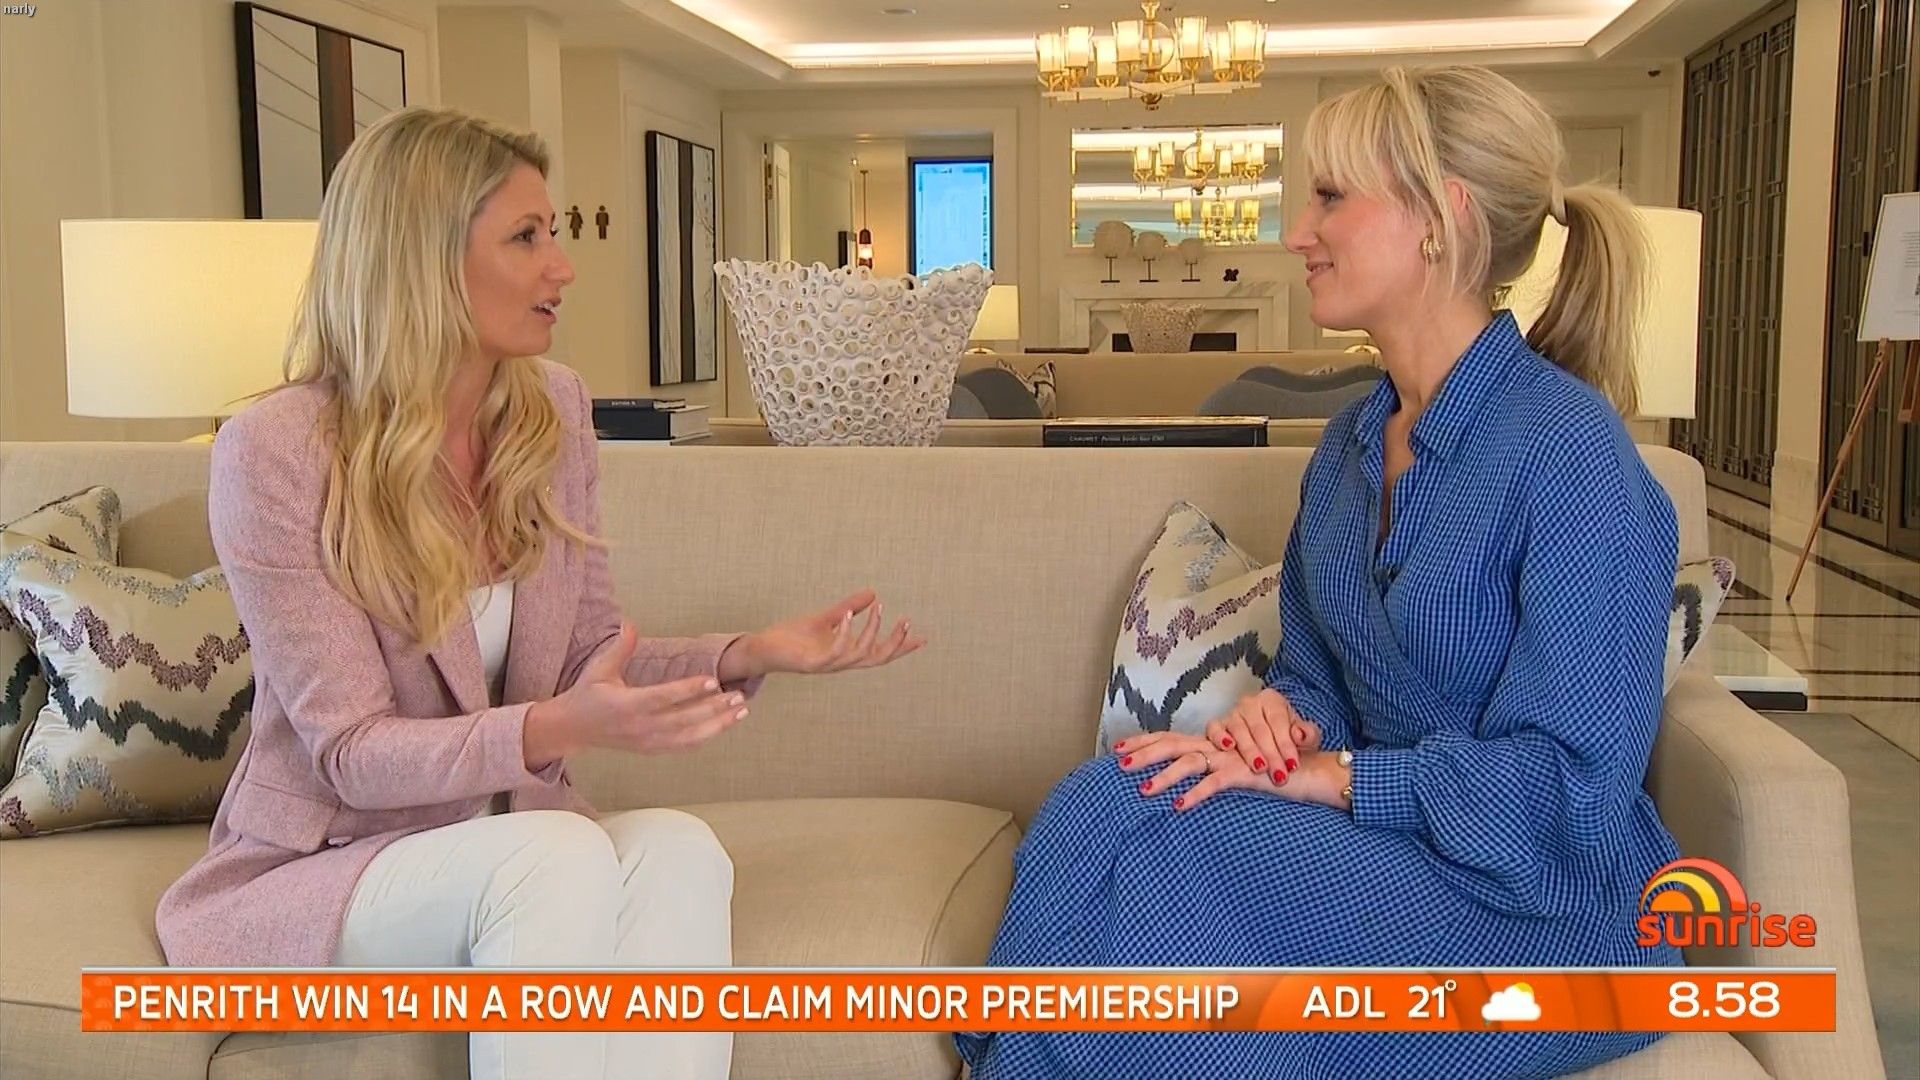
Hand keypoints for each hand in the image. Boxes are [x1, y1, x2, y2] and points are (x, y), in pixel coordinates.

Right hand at [538, 622, 750, 757]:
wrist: (572, 730)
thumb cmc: (587, 694)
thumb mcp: (598, 669)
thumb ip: (620, 648)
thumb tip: (631, 624)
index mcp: (626, 706)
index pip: (663, 698)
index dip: (689, 690)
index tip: (713, 681)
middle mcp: (640, 727)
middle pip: (683, 720)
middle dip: (714, 709)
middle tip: (739, 695)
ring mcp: (647, 741)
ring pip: (689, 737)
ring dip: (718, 725)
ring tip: (741, 710)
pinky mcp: (652, 749)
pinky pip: (684, 745)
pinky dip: (707, 736)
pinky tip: (725, 723)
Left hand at [722, 588, 924, 680]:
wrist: (762, 648)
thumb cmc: (791, 637)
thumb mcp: (825, 618)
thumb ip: (848, 608)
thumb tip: (873, 593)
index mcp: (846, 653)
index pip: (880, 652)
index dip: (901, 646)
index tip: (923, 637)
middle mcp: (840, 662)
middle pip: (877, 658)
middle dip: (895, 641)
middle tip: (906, 620)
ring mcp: (827, 665)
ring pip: (860, 655)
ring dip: (872, 632)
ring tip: (879, 609)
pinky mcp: (811, 663)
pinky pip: (835, 651)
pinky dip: (845, 633)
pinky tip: (848, 615)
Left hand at [1113, 731, 1281, 810]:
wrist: (1308, 770)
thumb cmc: (1270, 772)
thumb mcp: (1234, 773)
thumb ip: (1210, 774)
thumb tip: (1182, 787)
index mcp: (1210, 746)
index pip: (1171, 738)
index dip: (1144, 741)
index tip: (1118, 748)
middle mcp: (1216, 748)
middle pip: (1172, 744)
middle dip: (1143, 752)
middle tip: (1118, 761)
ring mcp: (1230, 759)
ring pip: (1189, 763)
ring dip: (1164, 776)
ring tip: (1143, 790)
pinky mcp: (1245, 773)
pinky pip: (1216, 783)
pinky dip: (1197, 794)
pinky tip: (1180, 806)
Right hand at [1204, 689, 1320, 786]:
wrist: (1269, 744)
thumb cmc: (1287, 741)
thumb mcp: (1305, 738)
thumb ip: (1308, 735)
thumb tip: (1299, 735)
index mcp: (1272, 700)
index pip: (1279, 721)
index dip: (1286, 744)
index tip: (1293, 765)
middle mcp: (1250, 703)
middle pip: (1259, 728)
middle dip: (1271, 754)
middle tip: (1279, 775)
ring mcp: (1231, 713)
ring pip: (1238, 729)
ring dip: (1249, 751)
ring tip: (1260, 768)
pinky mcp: (1217, 725)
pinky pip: (1213, 728)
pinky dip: (1218, 736)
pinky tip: (1228, 747)